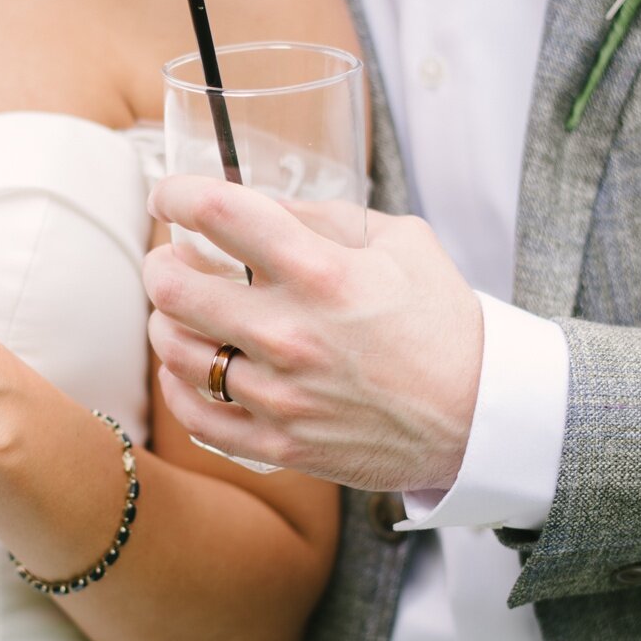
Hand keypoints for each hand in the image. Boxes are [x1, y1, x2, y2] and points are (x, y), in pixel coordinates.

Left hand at [144, 177, 482, 492]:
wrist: (480, 418)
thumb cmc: (443, 325)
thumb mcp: (403, 244)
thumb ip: (327, 218)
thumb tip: (262, 202)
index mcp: (322, 273)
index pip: (219, 213)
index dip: (177, 194)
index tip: (169, 197)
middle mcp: (292, 332)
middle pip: (175, 287)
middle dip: (160, 264)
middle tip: (169, 260)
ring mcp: (281, 395)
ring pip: (176, 351)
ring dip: (166, 322)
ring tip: (178, 313)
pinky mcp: (280, 445)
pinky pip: (196, 416)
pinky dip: (179, 387)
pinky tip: (187, 369)